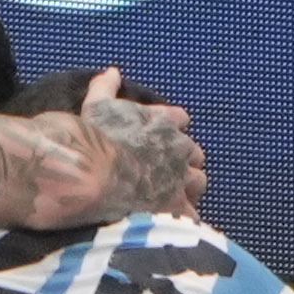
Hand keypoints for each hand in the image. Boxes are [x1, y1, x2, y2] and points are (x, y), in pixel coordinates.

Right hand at [14, 69, 206, 228]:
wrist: (95, 178)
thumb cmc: (94, 139)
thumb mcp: (95, 106)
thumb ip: (105, 87)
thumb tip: (111, 72)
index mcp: (164, 121)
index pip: (181, 118)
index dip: (172, 127)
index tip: (161, 136)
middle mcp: (180, 148)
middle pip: (194, 153)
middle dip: (183, 161)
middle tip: (165, 171)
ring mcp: (181, 179)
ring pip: (198, 183)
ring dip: (188, 188)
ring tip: (171, 196)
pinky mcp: (177, 208)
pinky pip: (191, 215)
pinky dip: (183, 218)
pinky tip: (170, 221)